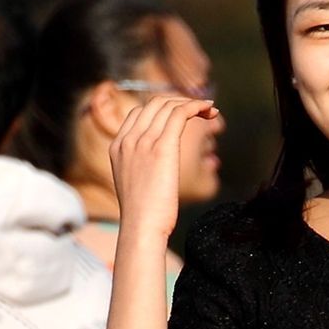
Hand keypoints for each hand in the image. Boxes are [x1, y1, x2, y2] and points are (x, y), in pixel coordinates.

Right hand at [109, 91, 218, 239]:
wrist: (140, 227)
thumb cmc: (142, 216)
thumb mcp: (135, 185)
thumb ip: (141, 167)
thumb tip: (158, 167)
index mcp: (118, 146)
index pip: (140, 112)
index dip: (163, 108)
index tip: (182, 116)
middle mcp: (128, 139)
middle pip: (154, 103)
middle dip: (179, 101)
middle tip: (200, 110)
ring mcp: (143, 141)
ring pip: (168, 105)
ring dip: (192, 103)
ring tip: (210, 110)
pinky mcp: (162, 147)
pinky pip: (179, 114)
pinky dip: (196, 106)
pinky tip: (210, 110)